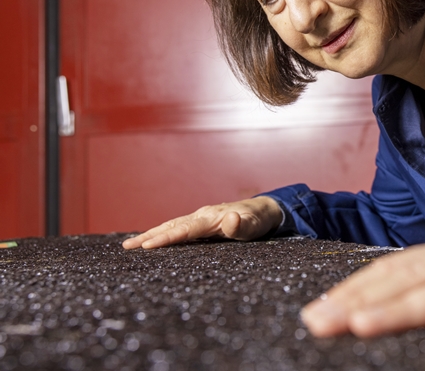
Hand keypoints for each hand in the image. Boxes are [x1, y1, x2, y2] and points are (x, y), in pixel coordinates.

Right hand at [121, 196, 282, 249]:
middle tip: (126, 248)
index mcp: (210, 218)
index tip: (146, 247)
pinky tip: (153, 242)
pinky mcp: (201, 224)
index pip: (184, 230)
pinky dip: (163, 234)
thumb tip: (231, 219)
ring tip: (130, 246)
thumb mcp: (255, 225)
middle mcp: (201, 216)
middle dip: (149, 237)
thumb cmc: (259, 221)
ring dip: (151, 235)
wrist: (264, 210)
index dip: (166, 238)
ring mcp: (200, 219)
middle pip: (171, 226)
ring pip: (171, 226)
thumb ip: (242, 225)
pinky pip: (178, 228)